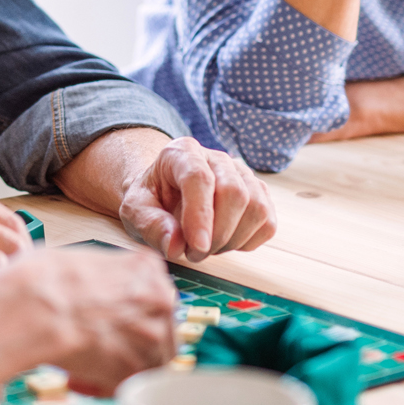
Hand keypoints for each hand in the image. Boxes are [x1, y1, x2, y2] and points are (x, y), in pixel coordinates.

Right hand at [0, 247, 176, 395]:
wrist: (35, 308)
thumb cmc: (44, 279)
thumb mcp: (81, 259)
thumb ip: (103, 277)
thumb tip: (90, 289)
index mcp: (145, 268)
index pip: (146, 296)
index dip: (122, 312)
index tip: (100, 320)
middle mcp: (159, 299)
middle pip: (152, 329)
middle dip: (123, 341)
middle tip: (91, 346)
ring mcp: (152, 336)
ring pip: (144, 359)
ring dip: (113, 365)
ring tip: (78, 365)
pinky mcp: (137, 369)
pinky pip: (126, 384)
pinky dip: (103, 386)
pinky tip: (75, 378)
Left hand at [119, 137, 275, 262]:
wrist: (165, 194)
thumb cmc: (151, 199)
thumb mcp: (135, 210)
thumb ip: (151, 225)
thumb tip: (175, 245)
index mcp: (182, 152)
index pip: (199, 178)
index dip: (200, 215)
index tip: (196, 247)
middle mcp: (217, 158)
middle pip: (234, 193)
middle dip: (217, 234)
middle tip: (193, 252)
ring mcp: (242, 174)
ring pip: (256, 208)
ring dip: (233, 240)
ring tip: (207, 247)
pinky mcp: (258, 193)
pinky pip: (268, 222)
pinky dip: (248, 241)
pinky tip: (225, 242)